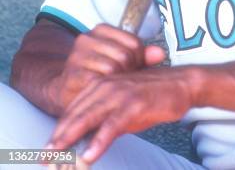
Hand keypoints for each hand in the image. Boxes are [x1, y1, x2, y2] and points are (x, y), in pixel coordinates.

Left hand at [47, 66, 200, 163]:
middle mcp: (106, 87)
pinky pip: (111, 125)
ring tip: (57, 159)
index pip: (73, 111)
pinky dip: (99, 141)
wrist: (182, 84)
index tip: (47, 152)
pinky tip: (89, 156)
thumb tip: (85, 142)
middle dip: (58, 139)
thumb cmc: (152, 96)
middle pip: (75, 115)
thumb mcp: (123, 108)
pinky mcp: (133, 103)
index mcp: (101, 86)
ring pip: (88, 119)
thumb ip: (103, 120)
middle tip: (45, 159)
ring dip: (71, 140)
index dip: (59, 132)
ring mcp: (119, 94)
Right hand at [49, 24, 165, 111]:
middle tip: (123, 82)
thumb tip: (160, 54)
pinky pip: (99, 82)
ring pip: (113, 69)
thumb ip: (142, 56)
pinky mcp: (71, 75)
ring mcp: (77, 56)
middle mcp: (87, 38)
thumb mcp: (122, 61)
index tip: (131, 70)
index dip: (138, 60)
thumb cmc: (99, 74)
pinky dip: (105, 91)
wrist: (66, 91)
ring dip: (117, 83)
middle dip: (129, 73)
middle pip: (125, 55)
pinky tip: (103, 95)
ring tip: (112, 88)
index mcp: (101, 30)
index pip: (134, 43)